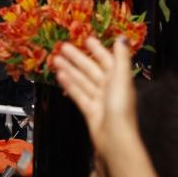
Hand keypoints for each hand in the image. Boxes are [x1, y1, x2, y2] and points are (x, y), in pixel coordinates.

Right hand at [53, 38, 137, 158]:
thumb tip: (121, 38)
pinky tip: (60, 76)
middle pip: (91, 69)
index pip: (107, 60)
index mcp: (118, 79)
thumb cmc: (120, 107)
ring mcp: (98, 99)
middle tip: (63, 47)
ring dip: (70, 69)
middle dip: (77, 58)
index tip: (86, 40)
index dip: (97, 50)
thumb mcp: (122, 78)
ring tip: (56, 60)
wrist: (114, 138)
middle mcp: (109, 88)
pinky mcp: (89, 110)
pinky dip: (69, 85)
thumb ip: (121, 58)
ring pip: (82, 81)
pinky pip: (78, 94)